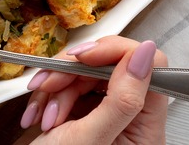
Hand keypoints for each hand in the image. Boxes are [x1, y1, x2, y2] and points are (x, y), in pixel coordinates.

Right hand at [17, 36, 167, 144]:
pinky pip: (68, 86)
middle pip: (111, 67)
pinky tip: (38, 117)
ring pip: (85, 74)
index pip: (151, 67)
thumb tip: (148, 54)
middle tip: (48, 86)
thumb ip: (122, 98)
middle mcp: (131, 120)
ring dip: (54, 89)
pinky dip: (47, 97)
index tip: (83, 58)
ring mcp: (106, 115)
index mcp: (147, 129)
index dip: (115, 53)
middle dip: (71, 75)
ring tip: (43, 117)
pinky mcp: (85, 112)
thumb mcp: (90, 140)